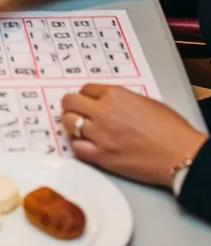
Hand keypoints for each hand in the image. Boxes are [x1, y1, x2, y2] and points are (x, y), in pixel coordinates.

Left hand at [61, 86, 206, 187]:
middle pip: (70, 102)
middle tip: (73, 110)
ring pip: (68, 123)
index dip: (86, 95)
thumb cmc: (169, 128)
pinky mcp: (102, 157)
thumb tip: (108, 103)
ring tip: (75, 126)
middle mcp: (103, 112)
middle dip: (71, 105)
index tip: (87, 100)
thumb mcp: (143, 100)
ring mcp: (100, 135)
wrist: (178, 153)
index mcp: (114, 94)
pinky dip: (76, 144)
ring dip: (70, 123)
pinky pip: (76, 148)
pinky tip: (83, 144)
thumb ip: (120, 99)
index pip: (85, 88)